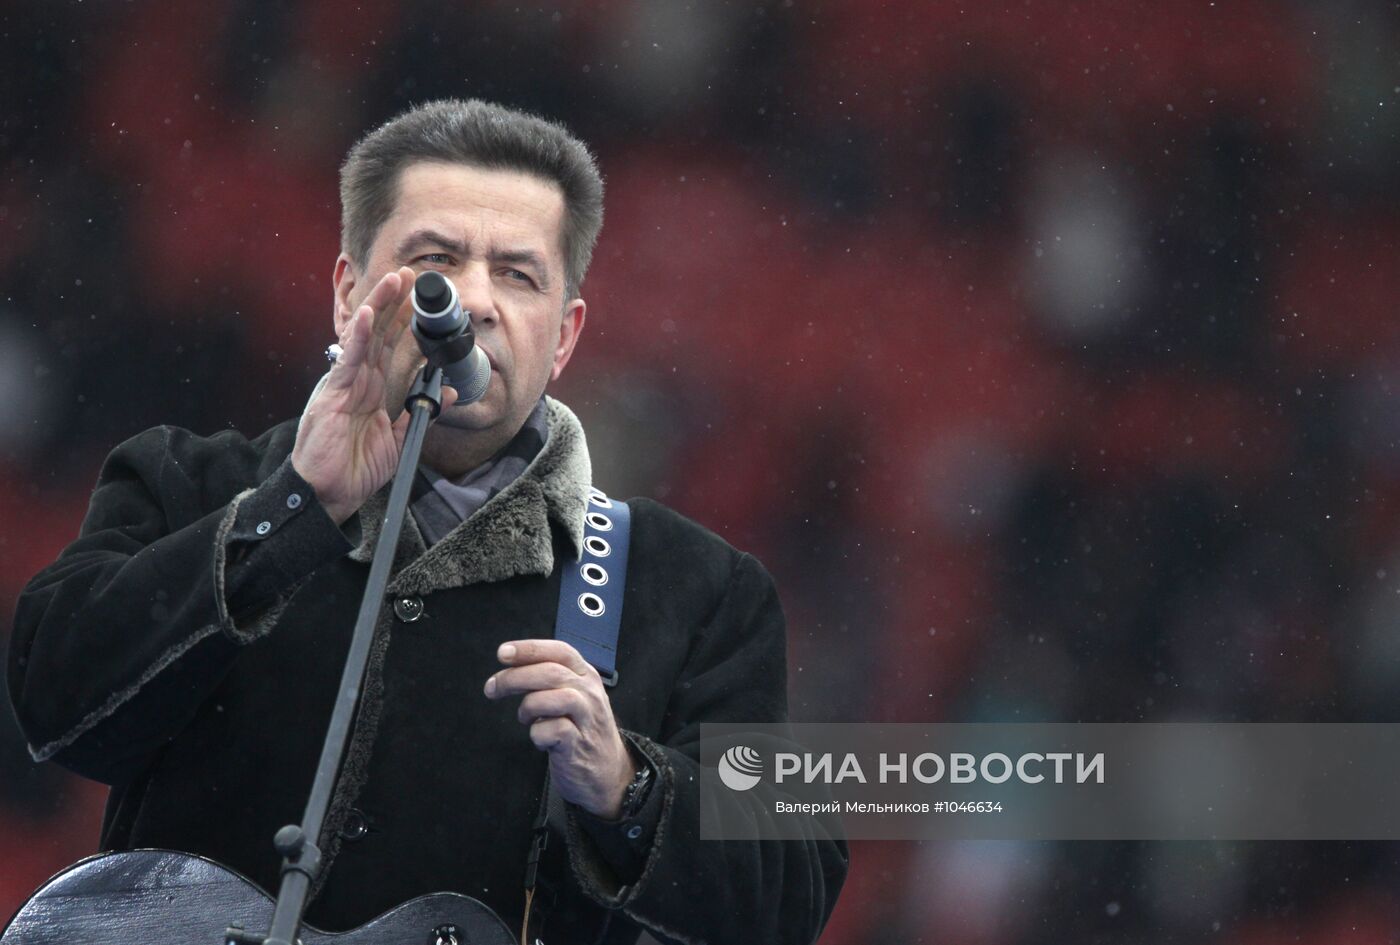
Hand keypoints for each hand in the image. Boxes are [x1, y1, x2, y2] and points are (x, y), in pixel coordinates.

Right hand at [292, 266, 456, 524]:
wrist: (330, 493)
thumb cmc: (355, 467)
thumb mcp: (399, 439)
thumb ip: (422, 413)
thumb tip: (449, 392)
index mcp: (374, 388)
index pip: (394, 347)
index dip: (409, 323)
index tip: (427, 302)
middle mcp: (359, 379)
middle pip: (381, 333)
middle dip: (396, 303)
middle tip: (413, 275)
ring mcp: (345, 382)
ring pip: (365, 336)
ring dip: (381, 305)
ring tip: (395, 279)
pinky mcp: (332, 392)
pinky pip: (349, 358)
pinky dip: (360, 335)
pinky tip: (370, 314)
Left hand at [484, 639, 634, 818]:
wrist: (608, 773)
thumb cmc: (582, 730)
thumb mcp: (574, 697)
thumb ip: (550, 680)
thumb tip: (511, 667)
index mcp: (587, 676)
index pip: (560, 651)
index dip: (529, 649)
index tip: (503, 653)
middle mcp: (589, 693)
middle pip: (550, 672)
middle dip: (514, 677)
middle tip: (492, 688)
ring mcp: (587, 719)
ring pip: (554, 697)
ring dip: (528, 706)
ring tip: (525, 718)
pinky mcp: (578, 745)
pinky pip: (552, 730)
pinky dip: (537, 733)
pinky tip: (539, 738)